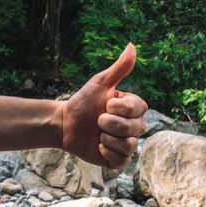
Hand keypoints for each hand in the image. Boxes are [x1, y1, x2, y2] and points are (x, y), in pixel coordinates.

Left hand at [62, 43, 147, 168]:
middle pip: (135, 128)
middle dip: (110, 123)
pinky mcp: (117, 160)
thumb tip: (132, 45)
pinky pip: (122, 161)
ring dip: (108, 138)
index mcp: (133, 108)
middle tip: (97, 120)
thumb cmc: (83, 101)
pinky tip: (98, 146)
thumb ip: (119, 68)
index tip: (105, 104)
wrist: (65, 123)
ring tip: (97, 134)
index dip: (119, 108)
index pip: (139, 109)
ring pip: (130, 145)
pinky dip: (108, 153)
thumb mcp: (100, 83)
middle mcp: (134, 126)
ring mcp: (126, 144)